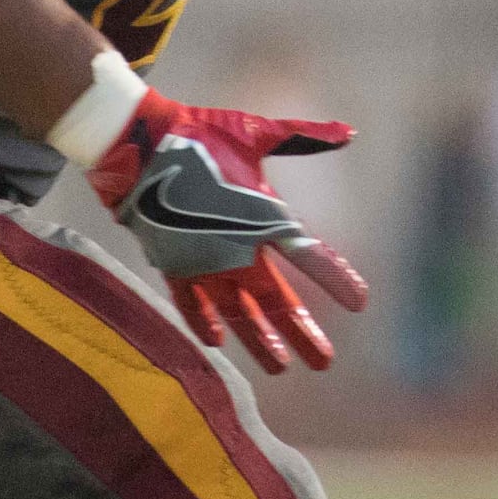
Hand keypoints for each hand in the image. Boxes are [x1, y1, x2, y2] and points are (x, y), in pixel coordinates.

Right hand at [87, 90, 370, 373]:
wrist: (139, 146)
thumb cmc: (200, 135)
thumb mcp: (256, 131)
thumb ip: (304, 136)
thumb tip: (349, 131)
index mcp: (264, 216)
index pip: (310, 256)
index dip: (336, 279)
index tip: (359, 303)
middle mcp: (238, 249)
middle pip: (277, 301)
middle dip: (301, 332)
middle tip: (323, 362)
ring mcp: (204, 264)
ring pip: (237, 314)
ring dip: (259, 342)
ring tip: (279, 367)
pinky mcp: (173, 267)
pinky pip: (192, 305)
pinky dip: (204, 324)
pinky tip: (218, 342)